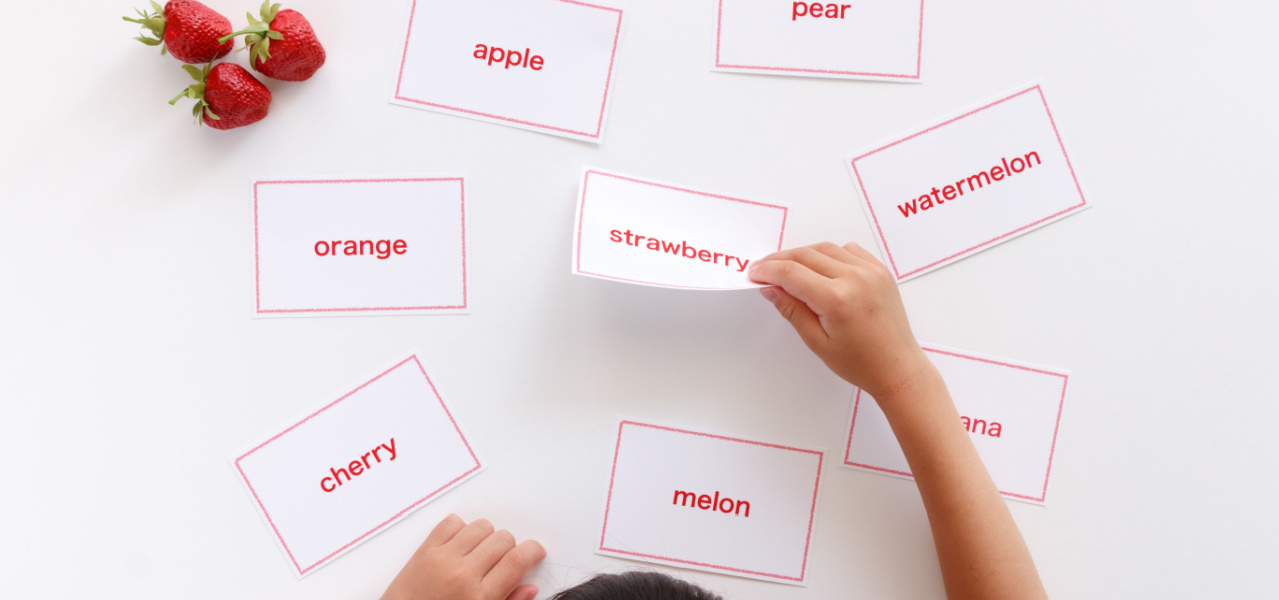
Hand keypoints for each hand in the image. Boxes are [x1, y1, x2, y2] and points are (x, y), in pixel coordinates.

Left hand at [380, 515, 546, 599]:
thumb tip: (529, 588)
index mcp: (480, 598)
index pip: (517, 560)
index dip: (533, 550)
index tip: (535, 551)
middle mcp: (463, 575)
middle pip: (503, 539)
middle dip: (509, 547)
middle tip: (502, 560)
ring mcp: (442, 559)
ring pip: (481, 526)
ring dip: (486, 537)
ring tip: (479, 553)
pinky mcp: (425, 550)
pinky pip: (452, 522)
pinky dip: (460, 529)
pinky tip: (459, 546)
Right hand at [749, 242, 933, 400]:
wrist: (897, 367)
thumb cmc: (860, 363)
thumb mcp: (817, 341)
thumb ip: (792, 310)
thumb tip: (770, 289)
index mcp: (836, 299)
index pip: (791, 273)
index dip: (768, 270)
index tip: (754, 273)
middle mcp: (855, 278)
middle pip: (805, 255)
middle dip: (780, 260)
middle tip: (763, 270)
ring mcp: (870, 271)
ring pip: (825, 248)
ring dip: (802, 255)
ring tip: (788, 269)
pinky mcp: (880, 270)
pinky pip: (848, 250)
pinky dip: (829, 254)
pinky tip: (820, 268)